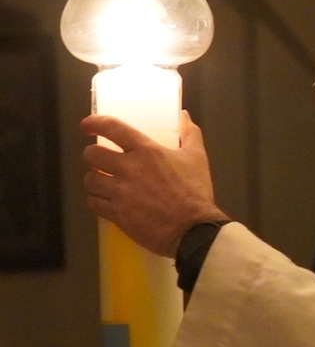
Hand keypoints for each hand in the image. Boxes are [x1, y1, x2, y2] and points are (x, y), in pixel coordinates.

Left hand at [82, 111, 227, 255]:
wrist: (193, 230)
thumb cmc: (196, 192)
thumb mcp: (197, 158)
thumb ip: (189, 134)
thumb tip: (184, 116)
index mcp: (146, 150)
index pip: (112, 128)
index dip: (94, 123)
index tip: (86, 126)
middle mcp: (128, 168)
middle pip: (92, 155)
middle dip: (92, 156)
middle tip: (99, 162)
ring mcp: (120, 193)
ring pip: (90, 180)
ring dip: (94, 181)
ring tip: (102, 184)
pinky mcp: (117, 214)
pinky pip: (94, 203)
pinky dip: (96, 201)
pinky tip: (105, 202)